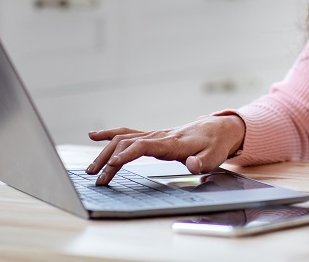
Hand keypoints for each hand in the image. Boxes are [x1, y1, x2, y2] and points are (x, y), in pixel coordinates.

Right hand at [85, 113, 245, 185]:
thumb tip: (191, 165)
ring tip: (91, 169)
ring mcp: (155, 134)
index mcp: (172, 143)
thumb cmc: (215, 144)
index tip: (112, 165)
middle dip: (109, 160)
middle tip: (96, 178)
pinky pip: (128, 133)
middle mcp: (160, 136)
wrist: (217, 128)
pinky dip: (110, 134)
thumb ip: (203, 162)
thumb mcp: (215, 157)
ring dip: (105, 152)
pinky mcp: (153, 136)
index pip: (144, 145)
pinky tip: (93, 136)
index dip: (127, 154)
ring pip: (123, 138)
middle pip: (127, 143)